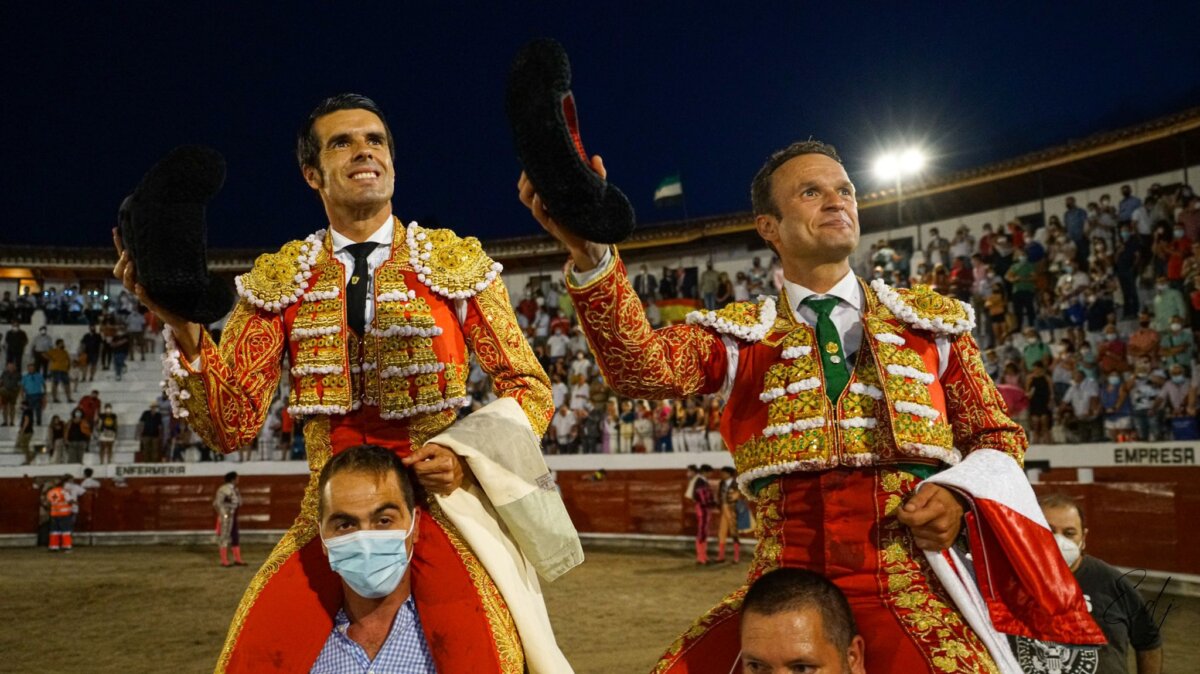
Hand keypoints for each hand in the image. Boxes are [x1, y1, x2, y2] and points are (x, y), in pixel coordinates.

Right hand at [112, 227, 200, 356]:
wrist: (183, 315)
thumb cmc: (175, 292)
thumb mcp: (170, 272)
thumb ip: (168, 257)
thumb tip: (174, 233)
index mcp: (141, 274)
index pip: (125, 259)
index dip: (119, 245)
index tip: (116, 230)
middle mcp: (139, 283)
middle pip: (119, 272)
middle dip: (122, 261)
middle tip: (128, 252)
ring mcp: (144, 294)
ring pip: (128, 284)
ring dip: (129, 273)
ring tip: (132, 264)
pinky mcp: (153, 305)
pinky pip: (144, 298)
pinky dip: (141, 292)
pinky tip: (140, 286)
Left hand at [402, 443, 465, 495]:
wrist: (459, 462)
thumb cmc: (443, 453)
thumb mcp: (431, 449)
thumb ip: (417, 454)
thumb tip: (404, 462)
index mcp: (446, 463)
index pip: (419, 468)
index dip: (413, 465)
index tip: (414, 462)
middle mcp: (448, 476)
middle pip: (421, 478)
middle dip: (416, 472)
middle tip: (418, 467)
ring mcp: (448, 485)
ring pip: (424, 485)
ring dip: (420, 479)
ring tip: (424, 472)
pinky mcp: (447, 491)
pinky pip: (430, 490)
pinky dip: (427, 484)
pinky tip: (429, 478)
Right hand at [517, 155, 609, 271]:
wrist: (595, 236)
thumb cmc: (593, 210)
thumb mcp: (596, 188)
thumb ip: (597, 172)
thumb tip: (596, 157)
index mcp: (550, 192)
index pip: (530, 179)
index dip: (529, 169)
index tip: (536, 158)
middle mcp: (544, 202)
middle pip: (523, 187)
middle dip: (525, 176)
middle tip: (534, 168)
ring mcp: (546, 213)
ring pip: (525, 198)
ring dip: (528, 187)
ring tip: (535, 179)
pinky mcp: (550, 223)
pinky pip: (536, 212)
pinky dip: (536, 203)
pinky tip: (540, 196)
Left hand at [896, 483, 965, 550]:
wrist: (958, 505)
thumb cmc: (940, 496)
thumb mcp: (929, 489)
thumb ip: (917, 499)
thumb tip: (907, 509)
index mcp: (938, 509)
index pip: (913, 519)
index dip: (902, 515)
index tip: (901, 510)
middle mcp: (942, 526)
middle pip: (914, 529)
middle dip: (911, 521)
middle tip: (918, 514)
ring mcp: (944, 537)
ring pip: (917, 537)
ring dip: (917, 530)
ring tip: (924, 521)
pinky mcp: (944, 545)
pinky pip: (922, 545)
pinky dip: (922, 538)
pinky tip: (928, 530)